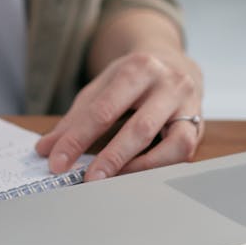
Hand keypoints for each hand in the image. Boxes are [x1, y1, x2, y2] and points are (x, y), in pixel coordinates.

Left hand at [36, 49, 203, 180]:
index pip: (102, 111)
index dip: (77, 140)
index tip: (57, 162)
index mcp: (136, 69)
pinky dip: (160, 166)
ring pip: (171, 144)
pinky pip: (184, 152)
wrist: (172, 62)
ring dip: (140, 167)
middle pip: (138, 128)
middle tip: (87, 179)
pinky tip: (136, 175)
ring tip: (113, 182)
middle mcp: (167, 84)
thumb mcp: (100, 88)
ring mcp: (188, 104)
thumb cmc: (131, 79)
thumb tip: (46, 149)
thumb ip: (74, 119)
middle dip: (110, 158)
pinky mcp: (199, 124)